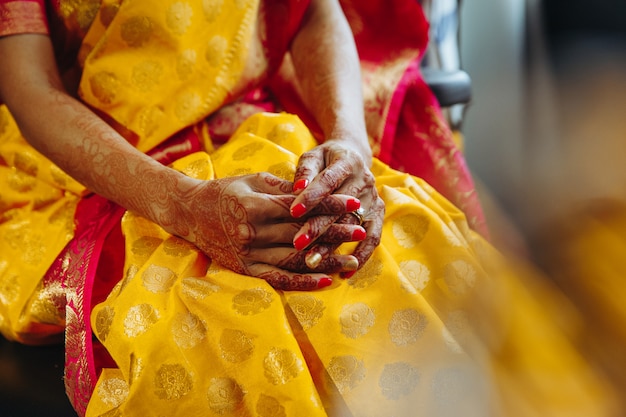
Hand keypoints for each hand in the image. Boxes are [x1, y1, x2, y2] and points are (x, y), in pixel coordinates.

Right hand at [176, 173, 366, 289]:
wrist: (189, 213)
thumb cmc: (224, 191)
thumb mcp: (253, 180)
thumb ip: (284, 188)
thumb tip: (318, 192)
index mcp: (255, 206)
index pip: (301, 207)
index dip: (329, 205)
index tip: (354, 203)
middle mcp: (252, 233)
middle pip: (302, 234)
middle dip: (334, 232)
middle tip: (361, 230)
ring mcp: (248, 255)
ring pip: (295, 260)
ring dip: (326, 261)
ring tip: (352, 261)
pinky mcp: (245, 270)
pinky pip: (278, 278)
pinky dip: (303, 282)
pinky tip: (325, 281)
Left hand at [289, 139, 384, 275]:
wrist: (352, 157)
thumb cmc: (325, 159)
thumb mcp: (313, 156)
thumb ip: (305, 171)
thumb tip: (297, 188)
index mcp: (347, 162)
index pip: (329, 181)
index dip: (312, 196)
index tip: (293, 211)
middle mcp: (365, 180)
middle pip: (341, 208)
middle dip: (318, 227)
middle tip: (298, 244)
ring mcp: (374, 198)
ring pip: (353, 226)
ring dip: (333, 246)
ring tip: (312, 262)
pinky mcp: (378, 213)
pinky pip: (373, 238)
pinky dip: (360, 256)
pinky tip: (344, 273)